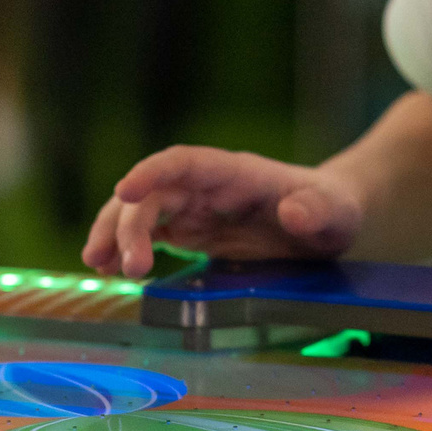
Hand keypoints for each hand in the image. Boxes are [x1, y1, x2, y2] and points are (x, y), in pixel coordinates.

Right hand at [84, 146, 361, 278]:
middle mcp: (207, 187)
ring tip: (97, 264)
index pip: (184, 163)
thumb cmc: (332, 209)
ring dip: (115, 233)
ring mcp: (196, 208)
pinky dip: (125, 247)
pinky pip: (150, 233)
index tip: (124, 190)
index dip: (152, 173)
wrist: (328, 218)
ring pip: (142, 211)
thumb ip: (316, 211)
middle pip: (154, 193)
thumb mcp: (334, 213)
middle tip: (126, 266)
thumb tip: (293, 214)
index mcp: (235, 173)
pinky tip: (107, 267)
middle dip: (130, 223)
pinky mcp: (192, 230)